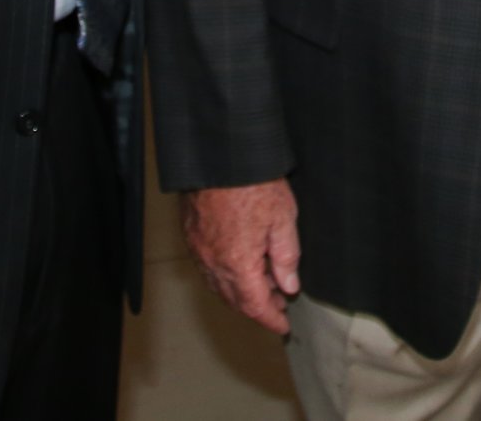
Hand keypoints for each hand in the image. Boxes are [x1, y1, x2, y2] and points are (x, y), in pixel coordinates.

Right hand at [181, 180, 301, 333]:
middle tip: (278, 303)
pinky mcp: (191, 235)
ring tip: (265, 282)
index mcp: (238, 264)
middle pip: (235, 299)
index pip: (255, 306)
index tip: (283, 326)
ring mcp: (199, 250)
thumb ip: (286, 257)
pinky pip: (208, 267)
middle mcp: (213, 262)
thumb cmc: (252, 182)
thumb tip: (289, 285)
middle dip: (258, 306)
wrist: (219, 156)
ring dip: (241, 291)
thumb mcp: (283, 218)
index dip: (270, 319)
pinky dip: (226, 274)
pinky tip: (240, 263)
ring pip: (219, 285)